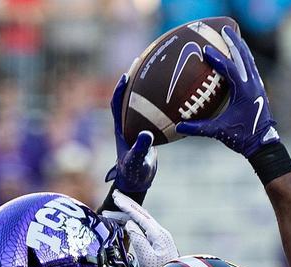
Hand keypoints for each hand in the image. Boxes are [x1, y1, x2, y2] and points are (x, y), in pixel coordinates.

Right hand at [104, 190, 178, 266]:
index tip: (116, 199)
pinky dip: (134, 222)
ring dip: (128, 214)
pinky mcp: (160, 243)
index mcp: (157, 234)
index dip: (127, 206)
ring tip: (113, 211)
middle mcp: (160, 232)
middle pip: (142, 214)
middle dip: (128, 205)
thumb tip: (129, 224)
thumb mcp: (146, 257)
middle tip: (115, 196)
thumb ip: (137, 239)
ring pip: (143, 220)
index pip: (139, 216)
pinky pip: (145, 227)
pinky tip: (126, 223)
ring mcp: (161, 237)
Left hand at [105, 74, 157, 195]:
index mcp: (120, 128)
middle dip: (133, 79)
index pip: (116, 104)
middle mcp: (127, 123)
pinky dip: (161, 103)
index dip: (119, 89)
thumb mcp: (137, 160)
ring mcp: (137, 126)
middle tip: (140, 62)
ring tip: (157, 71)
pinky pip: (154, 112)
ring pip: (141, 102)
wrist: (137, 181)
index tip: (126, 75)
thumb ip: (140, 148)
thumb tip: (146, 135)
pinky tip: (174, 96)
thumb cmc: (134, 172)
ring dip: (146, 87)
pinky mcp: (147, 130)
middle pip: (128, 96)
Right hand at [176, 26, 278, 157]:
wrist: (263, 145)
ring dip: (241, 48)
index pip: (229, 70)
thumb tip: (178, 126)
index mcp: (244, 92)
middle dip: (234, 42)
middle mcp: (253, 86)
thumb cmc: (242, 138)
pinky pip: (252, 70)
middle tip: (225, 29)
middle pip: (243, 58)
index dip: (217, 59)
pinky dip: (246, 60)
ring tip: (234, 36)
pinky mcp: (259, 91)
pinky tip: (242, 56)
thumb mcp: (219, 132)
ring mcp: (258, 87)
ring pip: (250, 62)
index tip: (206, 49)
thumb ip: (198, 128)